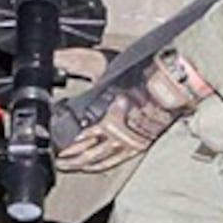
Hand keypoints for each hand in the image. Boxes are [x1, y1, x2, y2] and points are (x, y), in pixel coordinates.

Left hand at [54, 46, 206, 175]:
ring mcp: (126, 142)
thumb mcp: (101, 62)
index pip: (77, 134)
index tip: (51, 140)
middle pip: (85, 151)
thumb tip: (53, 56)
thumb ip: (74, 60)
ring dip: (78, 164)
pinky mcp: (136, 146)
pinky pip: (113, 161)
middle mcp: (114, 132)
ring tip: (65, 164)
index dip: (62, 140)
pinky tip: (90, 166)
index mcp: (103, 114)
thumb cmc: (139, 72)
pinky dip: (98, 165)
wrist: (171, 84)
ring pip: (97, 159)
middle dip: (67, 156)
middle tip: (55, 157)